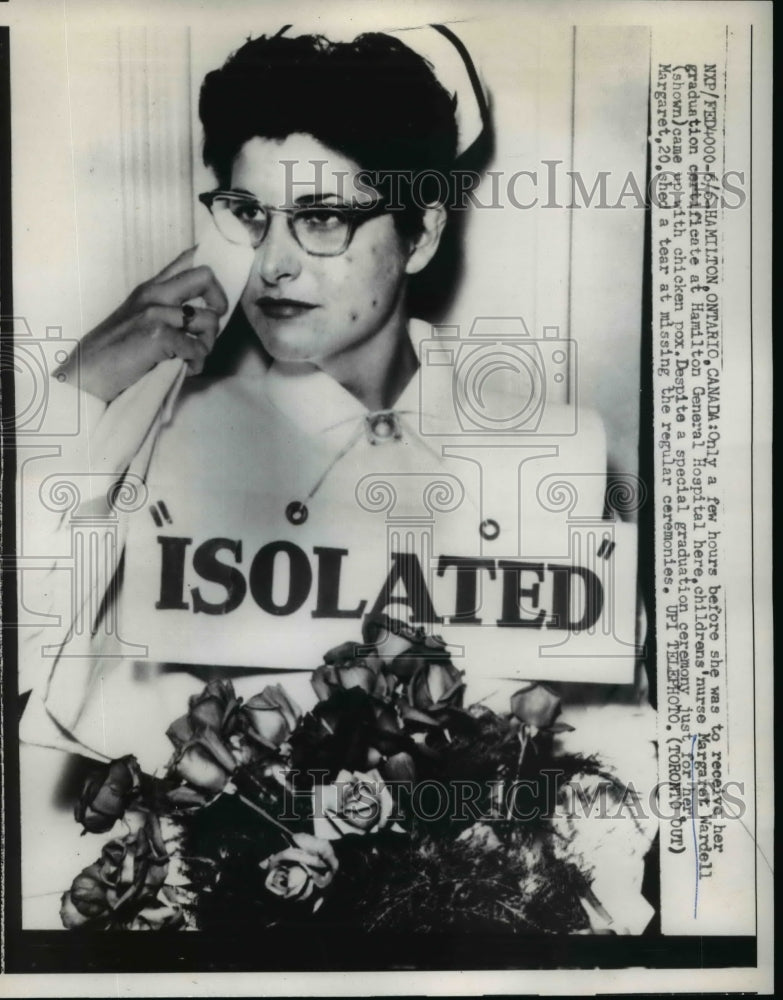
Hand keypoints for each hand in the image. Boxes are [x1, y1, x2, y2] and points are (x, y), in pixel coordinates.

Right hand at [55, 248, 229, 401]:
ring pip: (209, 320)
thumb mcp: (136, 317)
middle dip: (219, 303)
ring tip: (192, 357)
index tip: (214, 298)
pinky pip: (198, 348)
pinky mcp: (159, 336)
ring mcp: (156, 313)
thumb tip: (198, 310)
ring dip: (207, 344)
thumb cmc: (112, 351)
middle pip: (206, 277)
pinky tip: (184, 369)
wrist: (85, 375)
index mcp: (149, 287)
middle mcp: (154, 294)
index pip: (188, 258)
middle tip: (209, 327)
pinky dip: (196, 363)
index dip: (211, 273)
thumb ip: (162, 307)